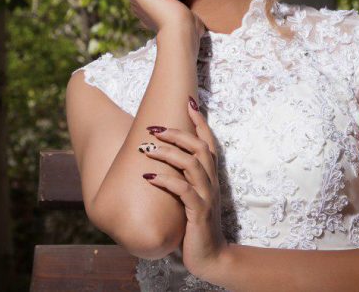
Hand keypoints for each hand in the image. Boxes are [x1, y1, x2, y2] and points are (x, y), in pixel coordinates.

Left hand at [141, 97, 228, 280]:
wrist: (211, 257)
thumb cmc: (197, 226)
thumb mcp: (192, 199)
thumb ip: (183, 180)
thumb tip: (162, 162)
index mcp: (211, 178)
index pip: (209, 143)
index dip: (200, 122)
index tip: (188, 101)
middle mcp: (212, 183)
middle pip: (200, 148)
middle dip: (178, 133)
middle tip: (153, 127)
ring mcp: (206, 197)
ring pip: (191, 165)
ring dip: (168, 154)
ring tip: (146, 149)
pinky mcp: (198, 213)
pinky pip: (183, 191)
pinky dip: (166, 180)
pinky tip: (148, 176)